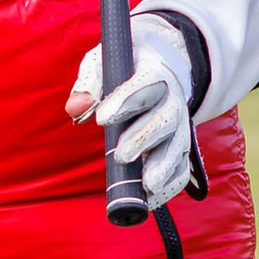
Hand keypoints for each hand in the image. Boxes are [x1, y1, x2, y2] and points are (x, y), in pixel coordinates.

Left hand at [65, 14, 196, 213]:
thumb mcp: (104, 61)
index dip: (125, 101)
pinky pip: (182, 166)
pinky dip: (171, 184)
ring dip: (164, 166)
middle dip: (144, 138)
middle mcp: (173, 100)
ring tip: (148, 185)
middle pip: (165, 120)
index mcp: (155, 72)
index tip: (102, 118)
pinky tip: (152, 197)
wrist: (161, 61)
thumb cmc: (125, 63)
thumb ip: (89, 83)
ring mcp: (180, 124)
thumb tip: (76, 109)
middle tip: (122, 155)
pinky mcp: (179, 144)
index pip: (145, 85)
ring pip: (178, 146)